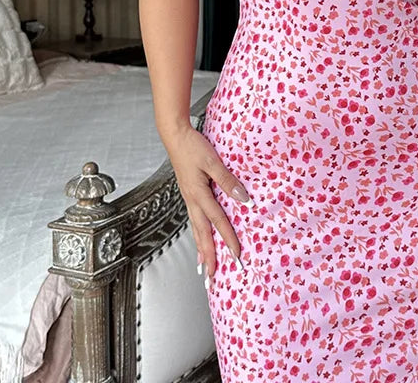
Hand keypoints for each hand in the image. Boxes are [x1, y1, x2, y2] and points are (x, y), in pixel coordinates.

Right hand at [160, 122, 254, 284]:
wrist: (174, 136)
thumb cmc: (193, 147)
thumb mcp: (213, 162)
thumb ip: (228, 181)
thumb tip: (243, 199)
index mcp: (198, 195)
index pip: (218, 222)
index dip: (228, 240)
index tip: (237, 257)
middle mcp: (192, 201)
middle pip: (202, 235)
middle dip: (209, 258)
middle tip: (213, 280)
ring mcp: (188, 199)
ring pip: (196, 230)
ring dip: (202, 251)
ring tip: (205, 270)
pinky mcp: (188, 195)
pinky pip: (195, 221)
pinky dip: (198, 235)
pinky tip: (201, 240)